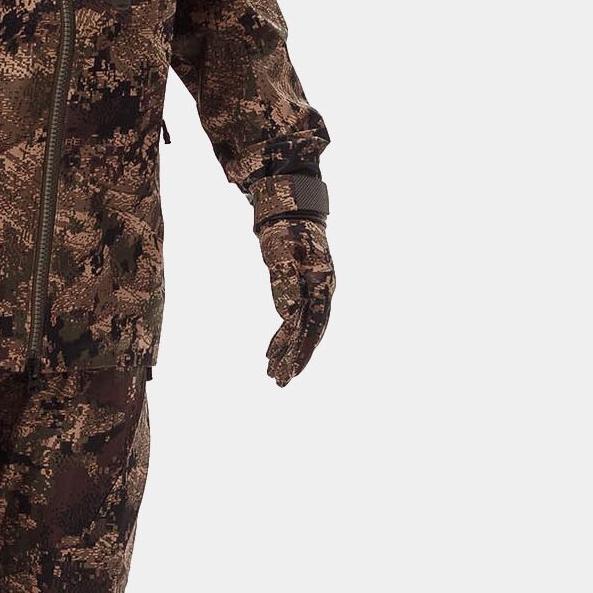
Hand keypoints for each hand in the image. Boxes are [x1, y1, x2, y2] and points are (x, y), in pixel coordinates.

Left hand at [257, 217, 333, 386]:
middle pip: (310, 332)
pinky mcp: (302, 291)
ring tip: (271, 374)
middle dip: (294, 358)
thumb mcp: (281, 254)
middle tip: (278, 381)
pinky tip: (270, 352)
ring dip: (287, 351)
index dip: (303, 349)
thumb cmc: (285, 229)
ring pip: (302, 329)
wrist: (289, 210)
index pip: (314, 324)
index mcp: (322, 283)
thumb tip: (287, 314)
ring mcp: (314, 292)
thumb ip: (285, 282)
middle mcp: (322, 291)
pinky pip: (294, 320)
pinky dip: (283, 337)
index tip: (291, 370)